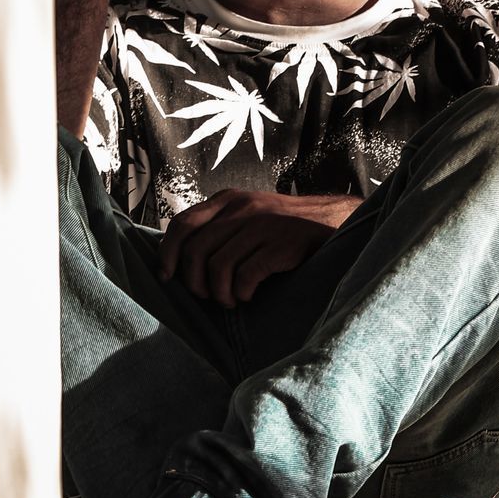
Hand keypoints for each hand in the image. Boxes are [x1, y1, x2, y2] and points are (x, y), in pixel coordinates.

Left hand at [158, 188, 361, 307]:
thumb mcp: (247, 214)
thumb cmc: (281, 227)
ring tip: (231, 299)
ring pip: (217, 267)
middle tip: (208, 295)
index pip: (183, 224)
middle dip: (195, 283)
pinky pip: (245, 276)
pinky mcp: (282, 243)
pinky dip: (241, 293)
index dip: (168, 254)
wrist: (330, 222)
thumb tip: (178, 259)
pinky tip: (248, 295)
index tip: (168, 276)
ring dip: (220, 293)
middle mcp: (243, 208)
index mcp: (229, 199)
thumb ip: (218, 225)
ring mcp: (263, 224)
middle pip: (196, 251)